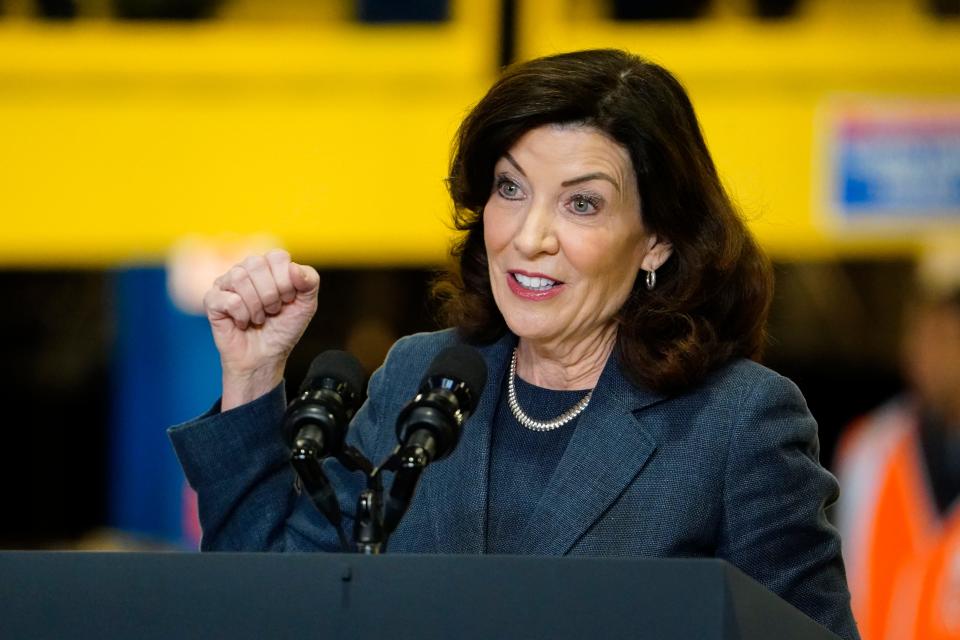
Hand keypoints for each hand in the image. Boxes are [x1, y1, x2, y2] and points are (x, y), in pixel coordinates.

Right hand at [203, 249, 319, 409]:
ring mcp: (226, 283)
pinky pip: (229, 299)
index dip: (286, 281)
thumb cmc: (283, 329)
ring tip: (258, 318)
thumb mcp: (306, 305)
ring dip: (256, 306)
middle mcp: (245, 270)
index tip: (287, 300)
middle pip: (256, 264)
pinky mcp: (212, 300)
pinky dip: (242, 316)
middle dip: (271, 294)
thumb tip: (294, 267)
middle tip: (272, 310)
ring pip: (239, 278)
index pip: (277, 256)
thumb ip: (310, 281)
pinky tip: (243, 323)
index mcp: (268, 266)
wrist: (265, 358)